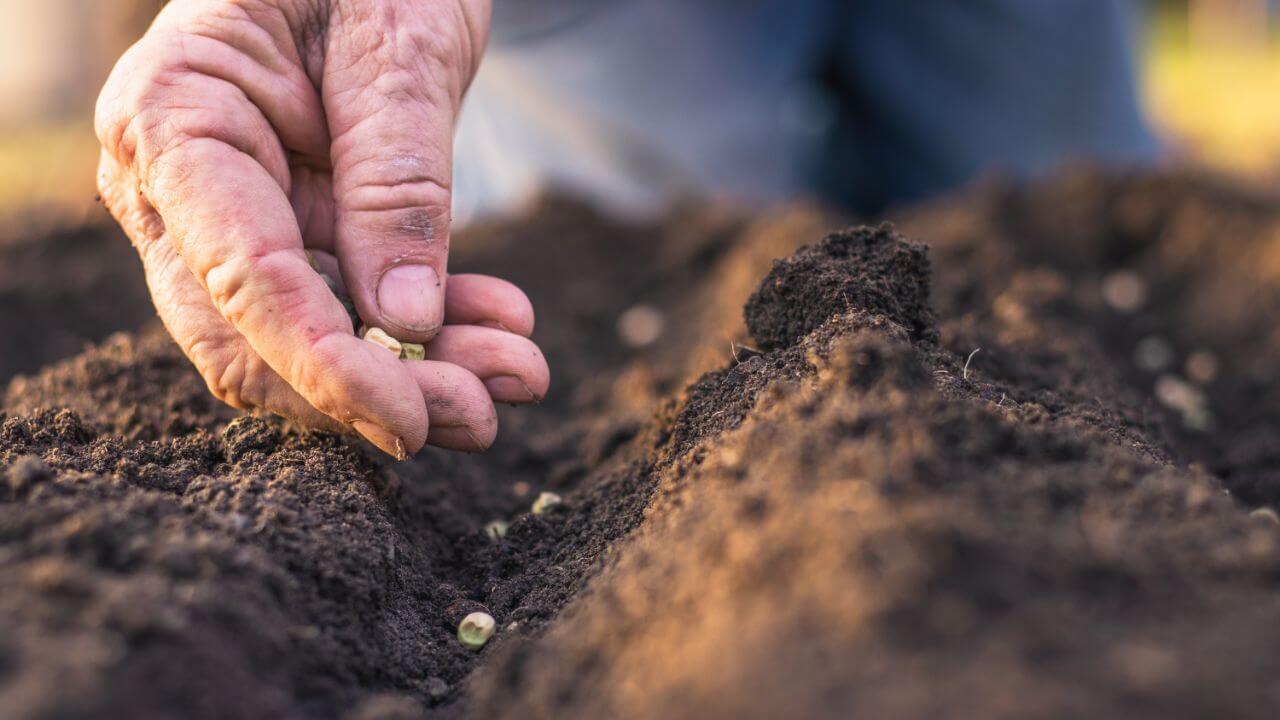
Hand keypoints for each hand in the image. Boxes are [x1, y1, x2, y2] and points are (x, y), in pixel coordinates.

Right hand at [94, 0, 547, 457]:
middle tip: (484, 413)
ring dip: (417, 374)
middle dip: (373, 392)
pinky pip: (350, 311)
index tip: (411, 420)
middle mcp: (180, 186)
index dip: (324, 366)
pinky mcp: (293, 234)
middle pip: (255, 340)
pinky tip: (501, 326)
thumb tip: (404, 325)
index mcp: (174, 117)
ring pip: (308, 342)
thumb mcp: (398, 49)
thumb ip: (396, 182)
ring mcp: (233, 218)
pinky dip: (429, 331)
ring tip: (519, 371)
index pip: (240, 277)